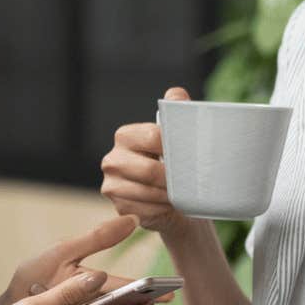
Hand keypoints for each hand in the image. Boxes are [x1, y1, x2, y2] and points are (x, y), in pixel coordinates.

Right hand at [100, 88, 195, 234]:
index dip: (176, 147)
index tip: (193, 154)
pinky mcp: (119, 207)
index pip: (153, 137)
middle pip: (149, 170)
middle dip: (175, 178)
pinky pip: (146, 211)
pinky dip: (163, 210)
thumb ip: (177, 110)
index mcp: (125, 136)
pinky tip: (170, 205)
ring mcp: (112, 186)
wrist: (170, 198)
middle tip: (193, 180)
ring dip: (171, 196)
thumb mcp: (177, 135)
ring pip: (149, 193)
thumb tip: (176, 94)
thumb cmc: (175, 162)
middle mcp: (112, 160)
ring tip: (183, 194)